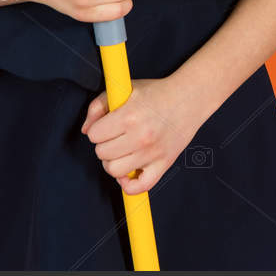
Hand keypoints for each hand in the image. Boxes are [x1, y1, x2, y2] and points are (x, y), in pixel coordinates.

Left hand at [80, 77, 208, 195]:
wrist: (189, 97)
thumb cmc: (156, 92)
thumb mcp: (125, 88)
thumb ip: (99, 105)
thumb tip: (86, 130)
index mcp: (129, 116)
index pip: (94, 135)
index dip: (97, 129)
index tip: (106, 125)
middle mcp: (140, 137)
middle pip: (102, 154)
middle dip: (104, 144)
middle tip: (115, 136)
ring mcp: (152, 153)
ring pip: (115, 171)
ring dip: (113, 162)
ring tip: (122, 151)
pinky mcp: (164, 164)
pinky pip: (140, 187)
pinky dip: (129, 185)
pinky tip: (129, 173)